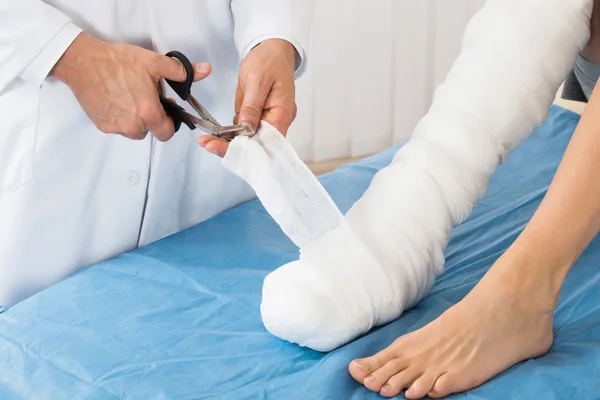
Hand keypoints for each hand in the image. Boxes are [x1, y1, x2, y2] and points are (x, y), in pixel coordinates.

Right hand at [51, 32, 210, 141]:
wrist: (83, 62)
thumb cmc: (117, 61)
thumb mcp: (154, 62)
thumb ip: (181, 71)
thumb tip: (205, 70)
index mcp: (149, 113)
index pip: (167, 133)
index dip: (169, 123)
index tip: (165, 110)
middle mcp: (133, 125)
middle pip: (150, 132)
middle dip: (152, 120)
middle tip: (145, 100)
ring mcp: (116, 127)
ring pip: (134, 132)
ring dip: (136, 121)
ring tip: (129, 99)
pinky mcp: (102, 125)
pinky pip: (118, 128)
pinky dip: (120, 119)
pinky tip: (116, 101)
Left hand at [198, 38, 296, 156]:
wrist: (271, 49)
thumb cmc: (268, 60)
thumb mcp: (257, 81)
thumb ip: (252, 106)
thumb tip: (246, 130)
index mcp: (283, 114)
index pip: (268, 141)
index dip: (247, 149)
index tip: (224, 149)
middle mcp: (277, 122)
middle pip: (258, 145)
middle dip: (233, 148)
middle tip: (208, 145)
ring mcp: (267, 120)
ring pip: (249, 140)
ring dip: (228, 143)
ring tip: (206, 142)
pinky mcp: (257, 117)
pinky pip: (245, 131)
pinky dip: (230, 135)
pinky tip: (214, 135)